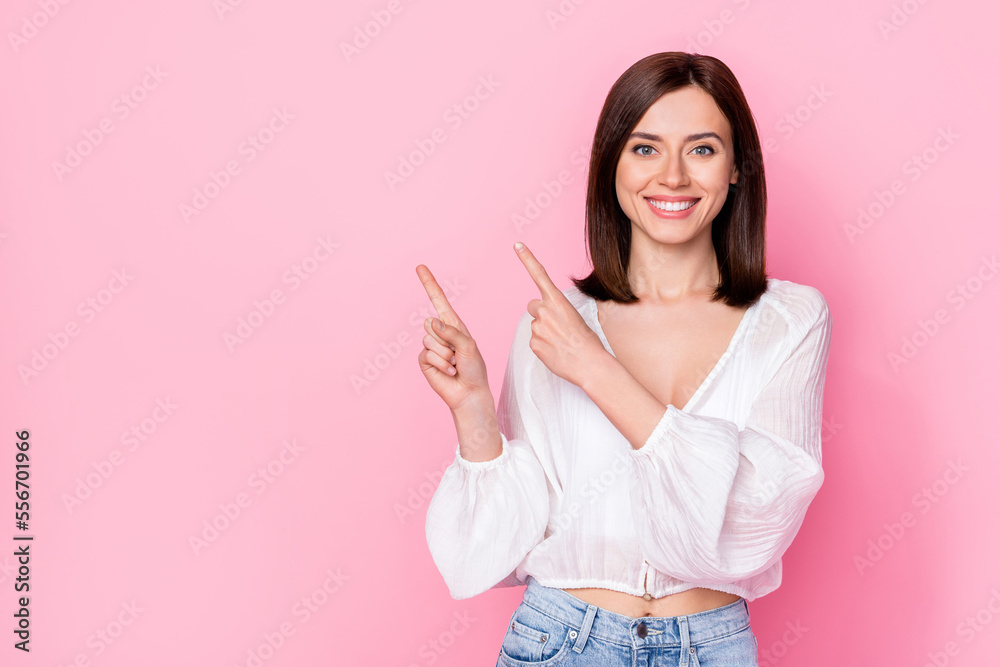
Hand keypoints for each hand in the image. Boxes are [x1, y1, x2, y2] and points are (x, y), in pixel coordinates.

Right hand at [415, 264, 493, 412]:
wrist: (469, 392)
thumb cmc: (474, 368)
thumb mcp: (468, 345)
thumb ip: (450, 331)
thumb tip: (431, 321)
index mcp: (453, 325)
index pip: (439, 301)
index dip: (429, 284)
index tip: (420, 268)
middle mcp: (440, 333)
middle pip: (430, 322)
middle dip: (446, 338)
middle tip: (457, 353)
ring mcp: (431, 346)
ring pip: (429, 340)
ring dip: (445, 355)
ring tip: (454, 364)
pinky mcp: (424, 360)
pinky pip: (426, 354)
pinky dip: (440, 363)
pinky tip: (448, 371)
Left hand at [514, 241, 607, 387]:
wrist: (589, 363)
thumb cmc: (587, 341)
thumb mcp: (575, 317)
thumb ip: (556, 311)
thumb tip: (543, 317)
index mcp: (558, 300)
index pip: (539, 274)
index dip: (527, 258)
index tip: (517, 245)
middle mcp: (545, 310)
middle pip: (532, 306)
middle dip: (541, 313)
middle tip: (556, 327)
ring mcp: (537, 327)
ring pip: (535, 325)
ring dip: (544, 332)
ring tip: (560, 342)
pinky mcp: (533, 343)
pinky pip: (534, 341)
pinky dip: (543, 346)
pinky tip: (555, 351)